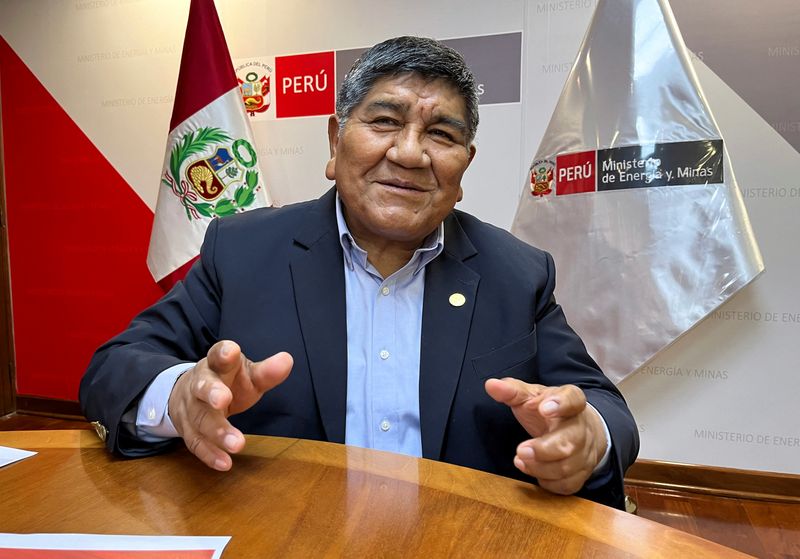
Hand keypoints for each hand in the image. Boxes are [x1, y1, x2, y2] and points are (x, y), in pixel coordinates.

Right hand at [168, 340, 292, 470]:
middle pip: (202, 387)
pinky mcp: (187, 429)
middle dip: (212, 393)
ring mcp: (190, 407)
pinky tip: (225, 463)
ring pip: (200, 419)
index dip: (223, 353)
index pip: (217, 355)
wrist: (189, 393)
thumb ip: (266, 371)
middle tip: (224, 399)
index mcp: (216, 364)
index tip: (231, 351)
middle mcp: (199, 383)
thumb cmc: (227, 381)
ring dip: (217, 432)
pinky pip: (196, 443)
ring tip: (238, 444)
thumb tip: (287, 360)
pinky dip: (210, 454)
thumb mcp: (248, 374)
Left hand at [484, 378, 606, 494]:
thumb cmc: (547, 411)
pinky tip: (534, 473)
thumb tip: (491, 385)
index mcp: (571, 401)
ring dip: (541, 468)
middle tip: (521, 450)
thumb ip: (511, 391)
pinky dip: (549, 482)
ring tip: (520, 460)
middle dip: (544, 449)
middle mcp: (581, 426)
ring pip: (568, 466)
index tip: (543, 408)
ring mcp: (584, 451)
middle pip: (571, 440)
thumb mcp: (530, 395)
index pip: (573, 399)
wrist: (577, 428)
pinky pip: (568, 484)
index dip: (560, 404)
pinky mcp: (582, 472)